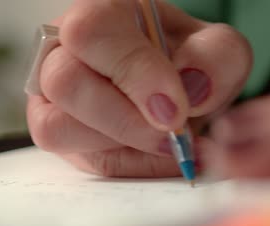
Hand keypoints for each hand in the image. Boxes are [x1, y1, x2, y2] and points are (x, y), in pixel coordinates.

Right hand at [27, 0, 251, 176]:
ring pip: (58, 128)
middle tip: (174, 136)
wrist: (177, 86)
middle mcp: (66, 53)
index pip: (93, 32)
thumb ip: (214, 58)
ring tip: (168, 142)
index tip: (175, 110)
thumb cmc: (186, 60)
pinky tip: (156, 155)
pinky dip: (129, 166)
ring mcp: (54, 97)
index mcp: (102, 15)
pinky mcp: (62, 135)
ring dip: (124, 146)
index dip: (134, 73)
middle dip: (127, 122)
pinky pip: (83, 162)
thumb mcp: (214, 48)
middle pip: (66, 84)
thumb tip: (192, 88)